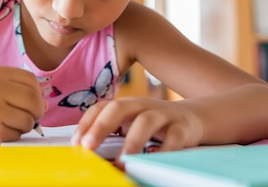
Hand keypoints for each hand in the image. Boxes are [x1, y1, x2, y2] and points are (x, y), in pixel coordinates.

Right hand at [0, 65, 44, 143]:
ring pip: (28, 120)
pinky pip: (16, 136)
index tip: (31, 101)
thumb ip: (18, 90)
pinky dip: (12, 136)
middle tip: (29, 117)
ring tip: (7, 123)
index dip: (36, 93)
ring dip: (23, 126)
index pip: (31, 81)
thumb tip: (45, 105)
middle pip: (33, 100)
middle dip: (36, 111)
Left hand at [72, 97, 203, 159]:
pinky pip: (174, 137)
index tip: (75, 142)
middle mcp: (141, 106)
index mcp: (124, 106)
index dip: (86, 123)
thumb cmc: (154, 125)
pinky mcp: (182, 128)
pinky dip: (164, 149)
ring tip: (122, 160)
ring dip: (132, 142)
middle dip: (101, 126)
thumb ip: (112, 137)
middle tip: (88, 146)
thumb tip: (88, 155)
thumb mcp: (130, 126)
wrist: (192, 117)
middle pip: (118, 108)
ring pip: (145, 121)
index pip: (100, 108)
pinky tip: (154, 159)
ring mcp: (162, 115)